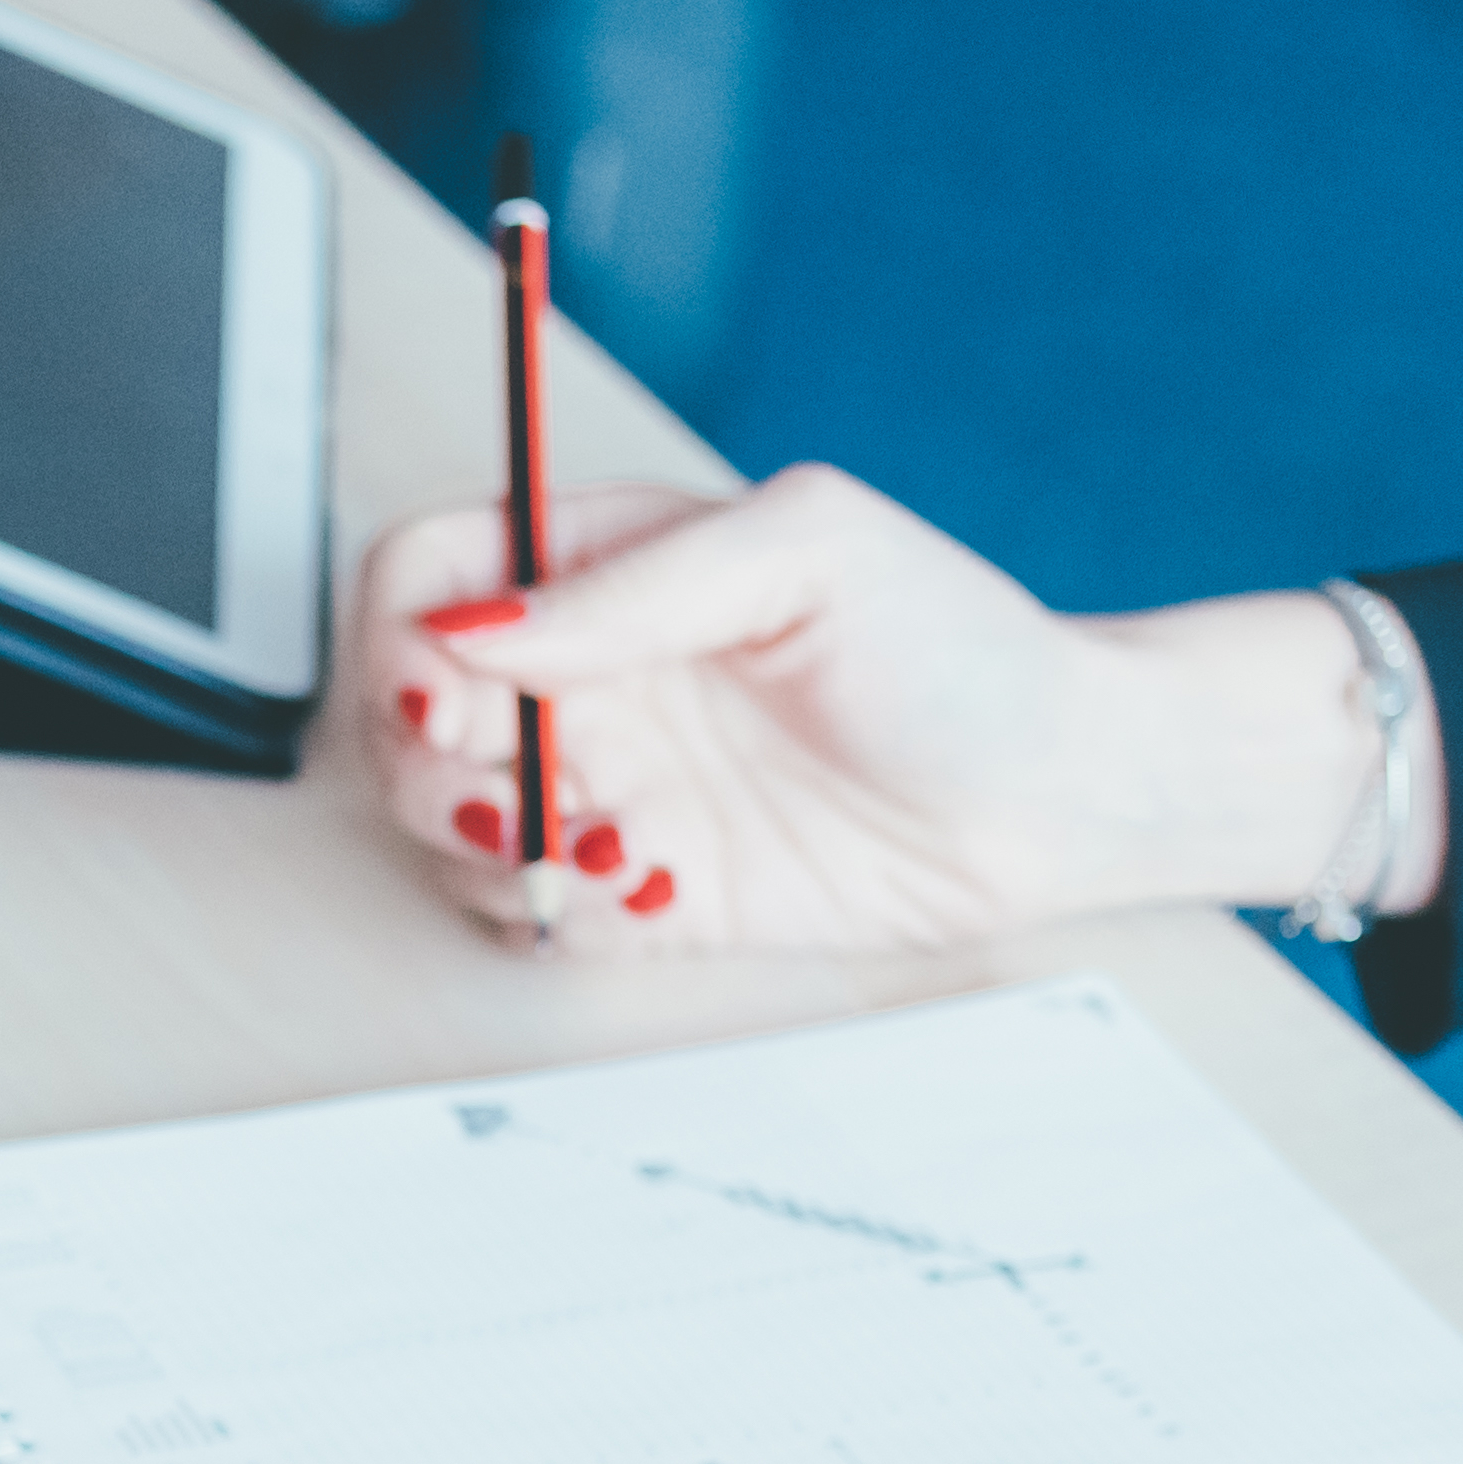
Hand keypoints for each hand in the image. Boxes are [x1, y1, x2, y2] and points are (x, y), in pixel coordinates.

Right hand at [351, 467, 1436, 956]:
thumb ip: (636, 582)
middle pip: (405, 711)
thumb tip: (485, 628)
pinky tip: (644, 882)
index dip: (406, 631)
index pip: (431, 573)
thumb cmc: (959, 650)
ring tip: (595, 841)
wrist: (1056, 795)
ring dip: (489, 846)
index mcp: (609, 563)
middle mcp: (592, 674)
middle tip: (510, 784)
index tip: (451, 684)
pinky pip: (526, 912)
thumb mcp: (807, 550)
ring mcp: (610, 781)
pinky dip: (551, 913)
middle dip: (430, 758)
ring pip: (446, 823)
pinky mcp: (640, 888)